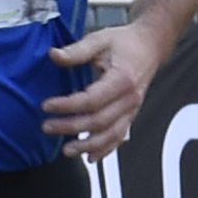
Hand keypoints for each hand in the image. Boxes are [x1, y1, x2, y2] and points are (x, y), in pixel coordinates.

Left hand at [42, 20, 165, 159]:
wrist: (150, 46)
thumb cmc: (125, 42)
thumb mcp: (99, 39)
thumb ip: (77, 50)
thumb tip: (54, 55)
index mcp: (122, 80)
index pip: (91, 100)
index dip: (68, 106)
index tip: (47, 106)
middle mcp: (130, 99)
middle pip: (99, 121)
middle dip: (71, 128)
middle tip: (47, 127)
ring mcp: (133, 109)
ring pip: (111, 135)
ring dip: (88, 146)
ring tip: (67, 150)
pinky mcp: (131, 114)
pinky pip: (120, 136)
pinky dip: (106, 149)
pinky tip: (90, 157)